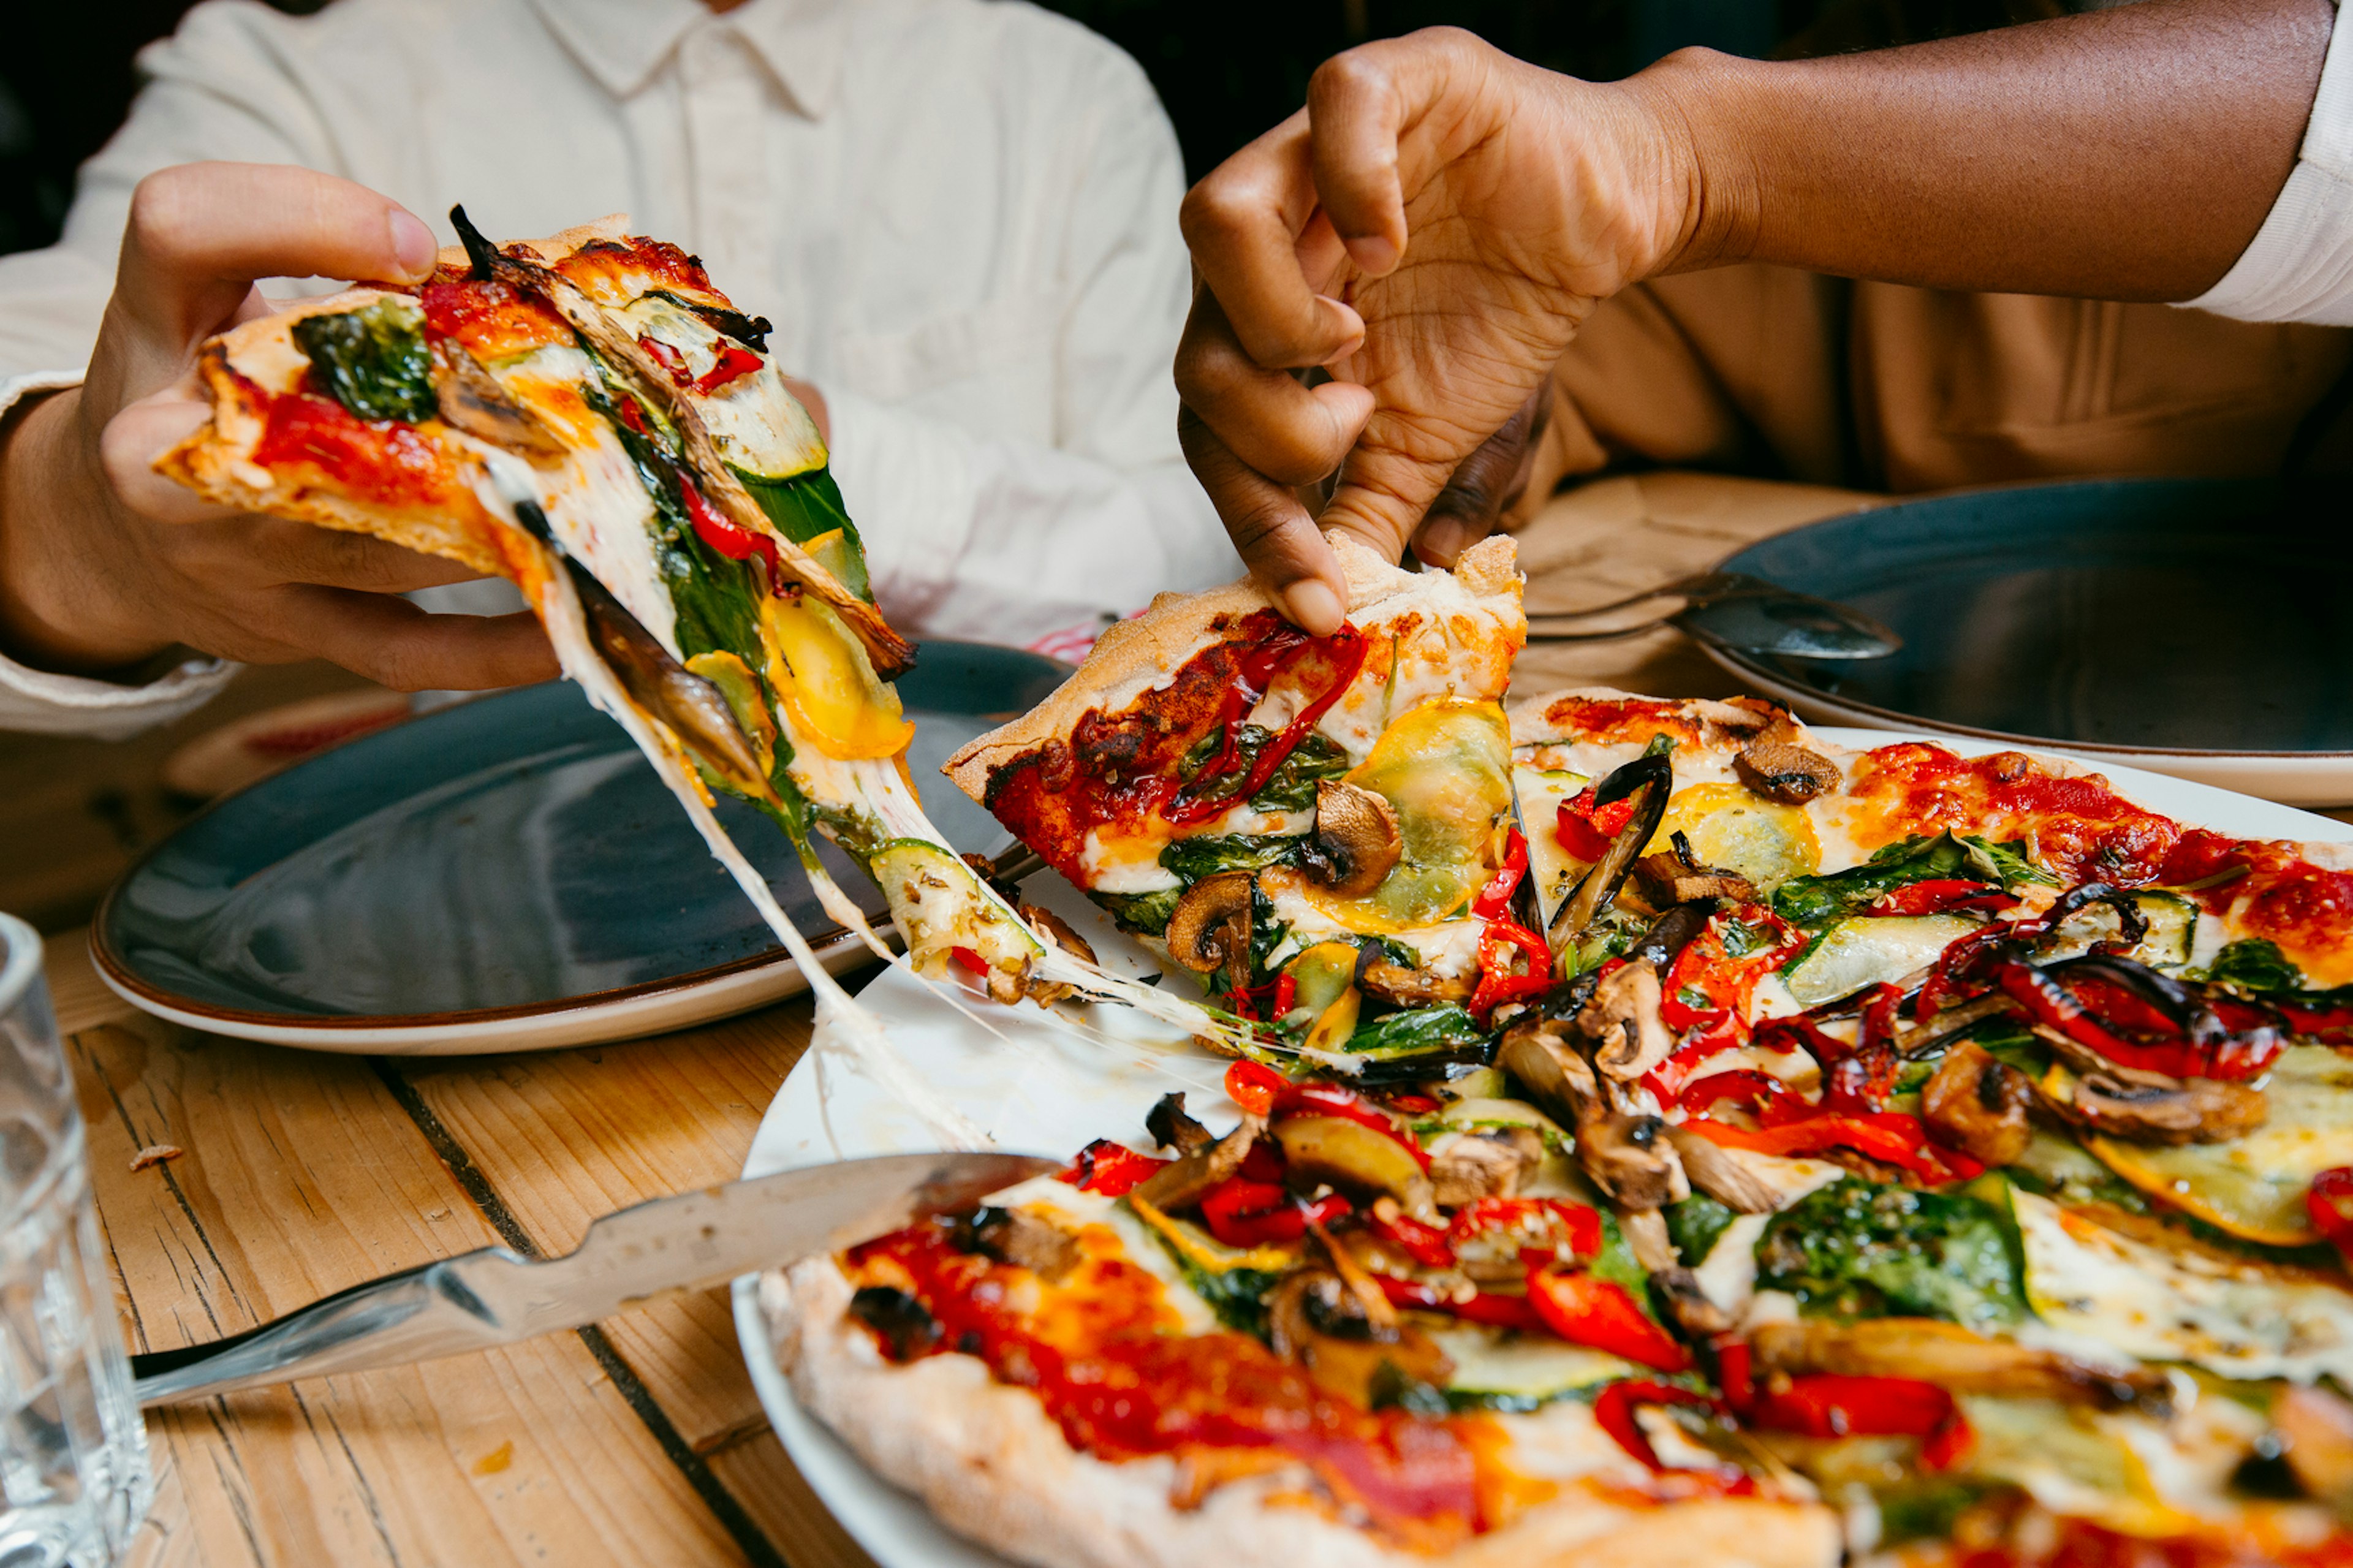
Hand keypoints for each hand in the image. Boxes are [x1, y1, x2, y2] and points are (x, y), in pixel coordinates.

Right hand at [0, 162, 558, 689]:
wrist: (105, 531)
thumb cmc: (191, 385)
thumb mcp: (211, 291)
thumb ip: (318, 256)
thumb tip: (483, 276)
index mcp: (154, 325)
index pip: (190, 228)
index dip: (310, 218)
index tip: (418, 248)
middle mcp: (170, 451)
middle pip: (327, 420)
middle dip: (460, 415)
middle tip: (571, 406)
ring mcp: (229, 555)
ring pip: (389, 541)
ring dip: (507, 523)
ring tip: (607, 503)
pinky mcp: (284, 630)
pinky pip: (401, 649)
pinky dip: (492, 650)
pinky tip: (566, 626)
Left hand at [1175, 28, 1697, 630]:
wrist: (1617, 217)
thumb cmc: (1504, 316)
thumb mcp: (1431, 440)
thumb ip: (1370, 515)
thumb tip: (1331, 609)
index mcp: (1262, 327)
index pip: (1210, 428)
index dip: (1253, 520)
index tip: (1318, 600)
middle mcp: (1267, 244)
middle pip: (1193, 345)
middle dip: (1273, 428)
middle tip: (1360, 421)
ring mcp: (1314, 157)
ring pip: (1215, 219)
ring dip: (1278, 316)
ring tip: (1355, 341)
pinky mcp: (1391, 84)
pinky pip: (1333, 107)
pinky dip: (1353, 185)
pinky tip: (1390, 246)